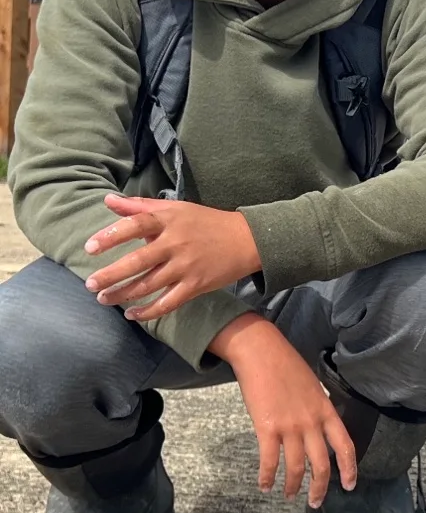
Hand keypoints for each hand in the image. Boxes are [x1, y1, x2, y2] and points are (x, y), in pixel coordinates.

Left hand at [84, 194, 261, 321]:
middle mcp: (176, 244)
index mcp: (168, 222)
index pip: (135, 226)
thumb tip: (107, 199)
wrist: (247, 240)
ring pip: (150, 285)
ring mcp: (186, 267)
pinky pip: (169, 303)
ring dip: (123, 294)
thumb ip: (139, 206)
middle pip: (138, 261)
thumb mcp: (175, 208)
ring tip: (103, 299)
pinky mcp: (196, 286)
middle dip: (111, 275)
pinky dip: (149, 311)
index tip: (89, 248)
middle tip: (90, 284)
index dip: (110, 236)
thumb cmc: (207, 222)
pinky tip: (132, 314)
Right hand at [208, 314, 356, 508]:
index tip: (349, 486)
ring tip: (289, 496)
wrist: (261, 351)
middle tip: (315, 502)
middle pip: (322, 464)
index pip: (346, 446)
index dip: (349, 469)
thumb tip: (318, 428)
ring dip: (293, 486)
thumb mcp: (314, 388)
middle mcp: (312, 423)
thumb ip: (318, 410)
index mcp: (327, 412)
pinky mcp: (267, 428)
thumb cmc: (286, 366)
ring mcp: (290, 426)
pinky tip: (264, 485)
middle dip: (320, 488)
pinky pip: (270, 460)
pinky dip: (267, 476)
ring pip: (297, 467)